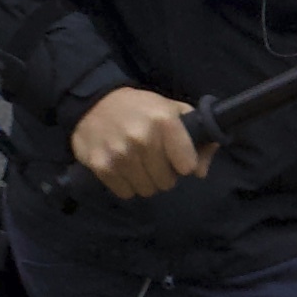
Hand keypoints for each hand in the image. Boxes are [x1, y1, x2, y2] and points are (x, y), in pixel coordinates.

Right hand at [72, 85, 207, 200]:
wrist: (94, 103)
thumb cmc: (142, 109)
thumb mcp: (175, 112)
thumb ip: (199, 139)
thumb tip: (201, 172)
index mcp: (165, 121)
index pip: (187, 166)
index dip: (185, 164)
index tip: (178, 159)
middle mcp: (142, 138)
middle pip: (167, 181)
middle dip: (165, 175)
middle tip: (156, 162)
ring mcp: (119, 153)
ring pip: (146, 190)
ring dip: (146, 181)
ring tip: (140, 165)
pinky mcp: (100, 165)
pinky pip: (125, 192)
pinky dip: (127, 185)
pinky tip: (124, 169)